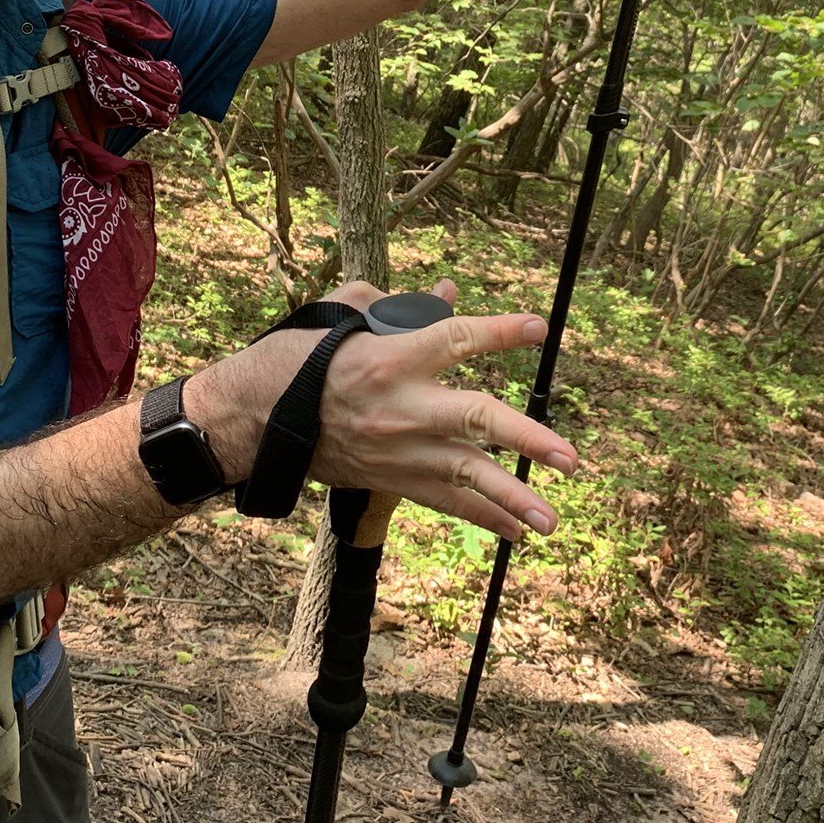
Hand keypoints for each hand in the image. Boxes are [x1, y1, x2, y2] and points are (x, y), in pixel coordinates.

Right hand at [313, 279, 576, 540]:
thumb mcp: (344, 316)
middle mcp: (401, 407)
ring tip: (550, 519)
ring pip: (465, 476)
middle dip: (527, 439)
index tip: (539, 329)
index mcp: (390, 357)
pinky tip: (517, 531)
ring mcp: (398, 450)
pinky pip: (444, 502)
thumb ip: (402, 305)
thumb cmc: (299, 357)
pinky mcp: (390, 479)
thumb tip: (447, 293)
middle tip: (569, 458)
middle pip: (476, 420)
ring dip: (512, 499)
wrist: (253, 418)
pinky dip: (481, 518)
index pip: (456, 339)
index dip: (500, 333)